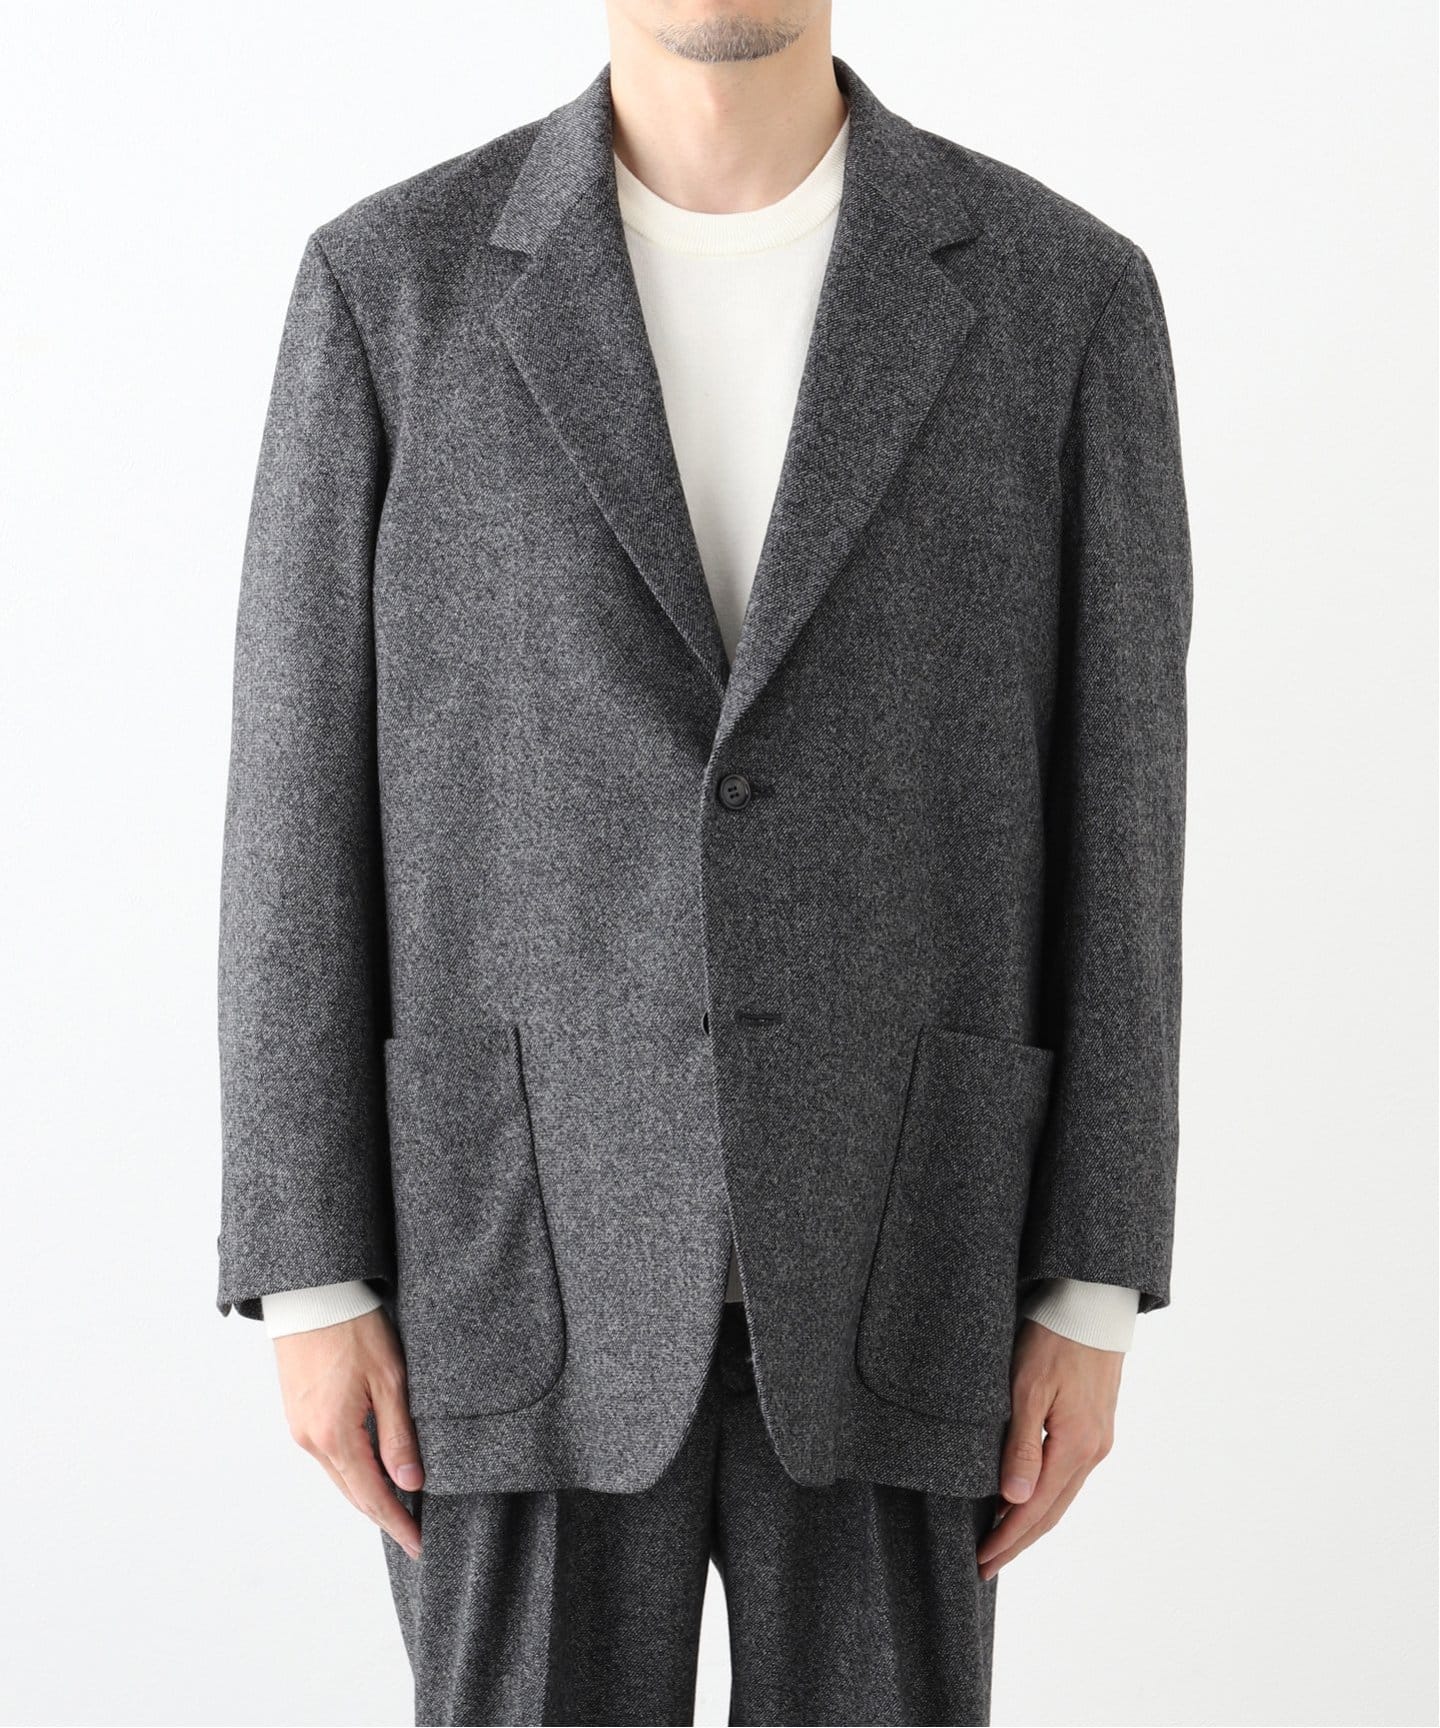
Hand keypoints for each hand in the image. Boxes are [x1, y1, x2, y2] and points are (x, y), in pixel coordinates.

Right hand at [273, 1307, 423, 1559]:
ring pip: (340, 1475)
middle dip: (384, 1515)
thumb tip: (410, 1485)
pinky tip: (372, 1468)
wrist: (312, 1295)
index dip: (398, 1524)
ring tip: (401, 1505)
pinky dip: (352, 1469)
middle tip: (415, 1532)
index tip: (419, 1546)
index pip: (372, 1497)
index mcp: (334, 1436)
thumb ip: (398, 1437)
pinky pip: (329, 1454)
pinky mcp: (298, 1412)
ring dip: (368, 1492)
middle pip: (353, 1492)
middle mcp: (311, 1439)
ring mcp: (300, 1427)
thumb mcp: (389, 1381)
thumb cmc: (354, 1329)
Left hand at [975, 1317, 1122, 1579]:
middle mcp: (1093, 1451)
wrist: (1092, 1303)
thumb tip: (1014, 1501)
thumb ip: (1022, 1446)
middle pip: (1052, 1513)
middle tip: (985, 1565)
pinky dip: (1047, 1498)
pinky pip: (1070, 1477)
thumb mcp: (1028, 1388)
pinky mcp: (1097, 1427)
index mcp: (1075, 1446)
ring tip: (1001, 1541)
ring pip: (1063, 1497)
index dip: (1007, 1539)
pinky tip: (1027, 1500)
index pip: (1035, 1510)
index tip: (981, 1561)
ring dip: (1032, 1524)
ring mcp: (1099, 1440)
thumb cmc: (1053, 1338)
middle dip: (1018, 1542)